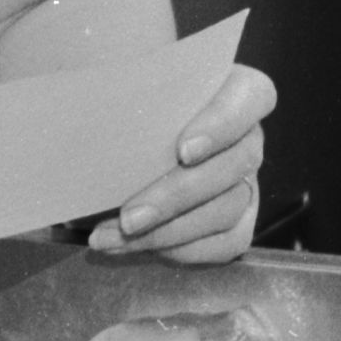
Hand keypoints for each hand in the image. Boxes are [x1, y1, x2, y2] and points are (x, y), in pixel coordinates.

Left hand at [92, 61, 275, 264]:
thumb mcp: (116, 92)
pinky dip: (179, 250)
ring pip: (227, 208)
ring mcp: (245, 180)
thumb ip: (117, 93)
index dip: (223, 123)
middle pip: (234, 164)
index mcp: (228, 90)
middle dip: (176, 197)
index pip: (250, 96)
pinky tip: (135, 248)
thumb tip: (90, 108)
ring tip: (112, 236)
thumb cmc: (117, 112)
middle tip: (129, 218)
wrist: (110, 153)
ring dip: (167, 231)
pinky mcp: (239, 220)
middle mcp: (245, 136)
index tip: (183, 150)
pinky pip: (226, 242)